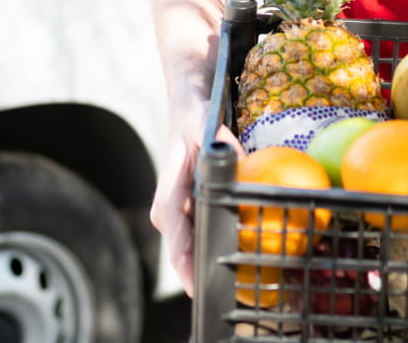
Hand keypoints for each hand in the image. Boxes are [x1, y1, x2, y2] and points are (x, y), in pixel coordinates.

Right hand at [149, 104, 240, 296]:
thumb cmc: (195, 121)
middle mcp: (168, 213)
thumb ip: (218, 146)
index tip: (199, 286)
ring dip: (209, 267)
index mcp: (168, 198)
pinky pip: (200, 238)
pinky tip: (239, 261)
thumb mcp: (204, 127)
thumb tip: (239, 163)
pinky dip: (215, 250)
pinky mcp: (187, 216)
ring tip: (236, 288)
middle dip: (203, 275)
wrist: (185, 114)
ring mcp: (176, 217)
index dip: (186, 265)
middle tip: (228, 293)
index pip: (176, 237)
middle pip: (184, 254)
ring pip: (192, 250)